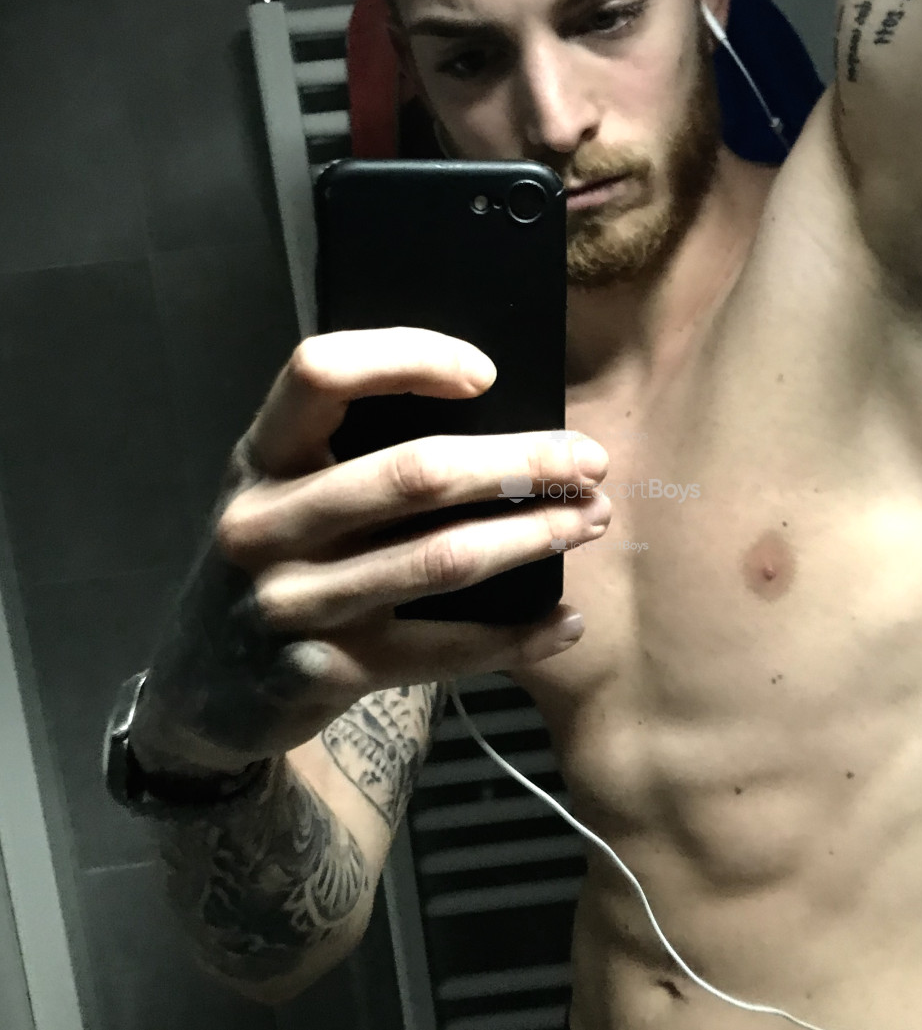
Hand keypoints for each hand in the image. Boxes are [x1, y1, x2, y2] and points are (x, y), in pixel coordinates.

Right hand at [132, 327, 609, 773]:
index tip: (486, 375)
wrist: (206, 686)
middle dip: (520, 464)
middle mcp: (267, 523)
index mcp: (259, 456)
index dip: (408, 357)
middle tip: (590, 462)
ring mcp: (294, 602)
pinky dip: (517, 637)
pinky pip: (445, 649)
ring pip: (442, 558)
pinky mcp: (330, 671)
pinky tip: (567, 623)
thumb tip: (497, 419)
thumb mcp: (283, 493)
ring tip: (592, 520)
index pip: (322, 373)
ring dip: (533, 535)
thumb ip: (349, 455)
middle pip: (414, 473)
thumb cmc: (274, 561)